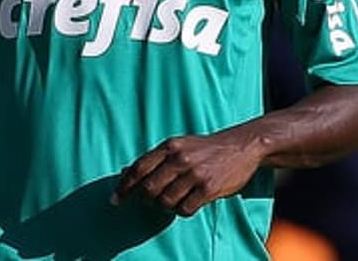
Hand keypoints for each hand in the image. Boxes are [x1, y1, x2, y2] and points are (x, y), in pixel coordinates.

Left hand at [112, 130, 264, 216]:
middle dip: (145, 200)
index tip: (116, 199)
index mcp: (169, 146)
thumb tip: (126, 172)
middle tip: (150, 202)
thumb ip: (155, 159)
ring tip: (173, 201)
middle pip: (149, 188)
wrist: (241, 146)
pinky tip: (187, 203)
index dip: (124, 186)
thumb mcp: (179, 146)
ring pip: (165, 201)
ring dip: (165, 206)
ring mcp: (194, 173)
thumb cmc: (206, 149)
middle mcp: (179, 159)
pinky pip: (185, 209)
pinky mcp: (208, 188)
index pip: (138, 168)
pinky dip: (182, 210)